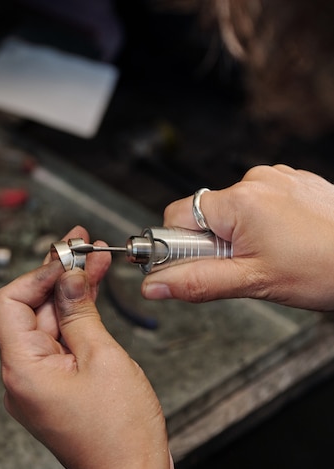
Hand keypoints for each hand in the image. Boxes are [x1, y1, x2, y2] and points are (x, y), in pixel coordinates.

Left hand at [0, 226, 167, 468]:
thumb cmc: (121, 435)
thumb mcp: (103, 357)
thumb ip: (79, 312)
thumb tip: (68, 277)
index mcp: (24, 370)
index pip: (10, 301)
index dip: (39, 273)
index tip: (67, 256)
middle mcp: (22, 379)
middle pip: (29, 311)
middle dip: (59, 278)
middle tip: (85, 249)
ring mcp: (38, 386)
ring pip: (47, 326)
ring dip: (70, 296)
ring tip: (95, 265)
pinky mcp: (54, 390)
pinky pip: (58, 347)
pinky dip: (75, 322)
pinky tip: (93, 299)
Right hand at [141, 165, 333, 310]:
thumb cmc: (325, 267)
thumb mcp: (253, 282)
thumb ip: (197, 282)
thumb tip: (155, 285)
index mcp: (240, 201)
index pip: (176, 216)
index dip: (179, 246)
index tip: (196, 264)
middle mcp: (256, 180)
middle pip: (205, 214)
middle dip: (213, 243)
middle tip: (242, 266)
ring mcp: (278, 179)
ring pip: (233, 211)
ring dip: (238, 235)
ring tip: (269, 256)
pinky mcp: (293, 183)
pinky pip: (259, 204)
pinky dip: (262, 224)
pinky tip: (283, 242)